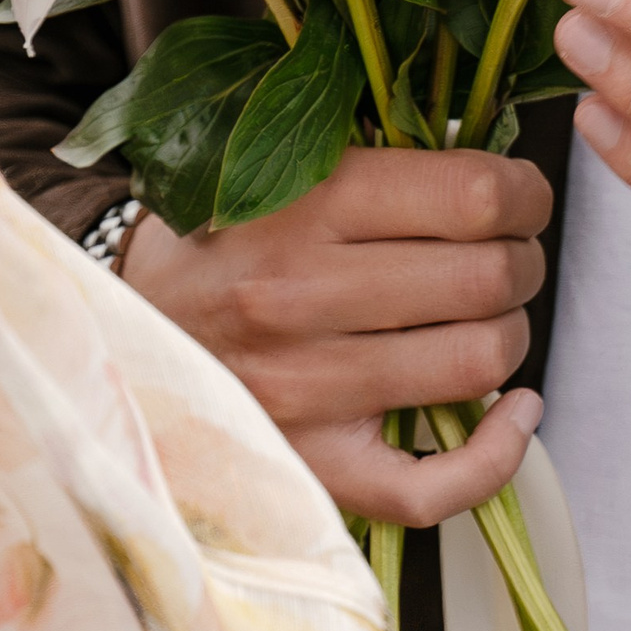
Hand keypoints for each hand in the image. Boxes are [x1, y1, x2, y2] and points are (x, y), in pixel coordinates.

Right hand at [121, 144, 550, 525]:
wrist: (106, 330)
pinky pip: (436, 485)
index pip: (473, 196)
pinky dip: (497, 454)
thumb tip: (490, 152)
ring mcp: (308, 391)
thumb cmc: (216, 237)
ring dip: (508, 336)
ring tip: (487, 316)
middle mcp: (303, 295)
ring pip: (476, 365)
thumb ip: (373, 145)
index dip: (524, 193)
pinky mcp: (313, 466)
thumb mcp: (275, 158)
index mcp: (304, 202)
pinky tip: (512, 414)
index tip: (520, 197)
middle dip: (520, 260)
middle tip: (507, 253)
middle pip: (486, 279)